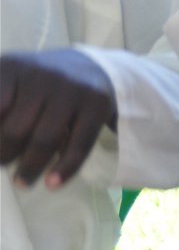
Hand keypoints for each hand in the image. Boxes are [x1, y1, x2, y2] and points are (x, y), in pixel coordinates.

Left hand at [1, 49, 116, 188]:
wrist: (90, 66)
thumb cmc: (38, 84)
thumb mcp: (8, 81)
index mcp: (10, 68)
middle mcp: (41, 74)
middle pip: (15, 130)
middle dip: (5, 156)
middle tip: (3, 165)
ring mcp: (72, 88)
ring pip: (45, 139)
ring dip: (29, 169)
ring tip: (22, 183)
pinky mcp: (97, 103)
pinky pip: (79, 144)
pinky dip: (65, 168)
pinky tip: (52, 183)